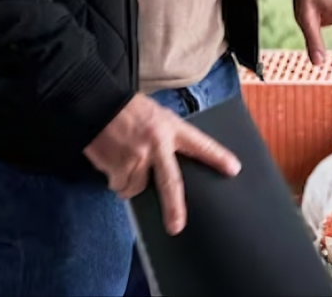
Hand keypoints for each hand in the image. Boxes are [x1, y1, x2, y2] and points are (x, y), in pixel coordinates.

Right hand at [84, 94, 239, 235]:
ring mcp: (136, 157)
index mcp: (172, 128)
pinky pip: (119, 186)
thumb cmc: (131, 111)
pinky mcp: (116, 167)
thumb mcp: (159, 117)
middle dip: (174, 207)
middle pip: (170, 182)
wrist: (99, 104)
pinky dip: (116, 180)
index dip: (217, 157)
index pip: (200, 144)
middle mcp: (156, 144)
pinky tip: (114, 161)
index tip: (233, 169)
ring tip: (125, 159)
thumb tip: (175, 167)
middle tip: (176, 227)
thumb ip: (170, 140)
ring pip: (136, 187)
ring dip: (130, 182)